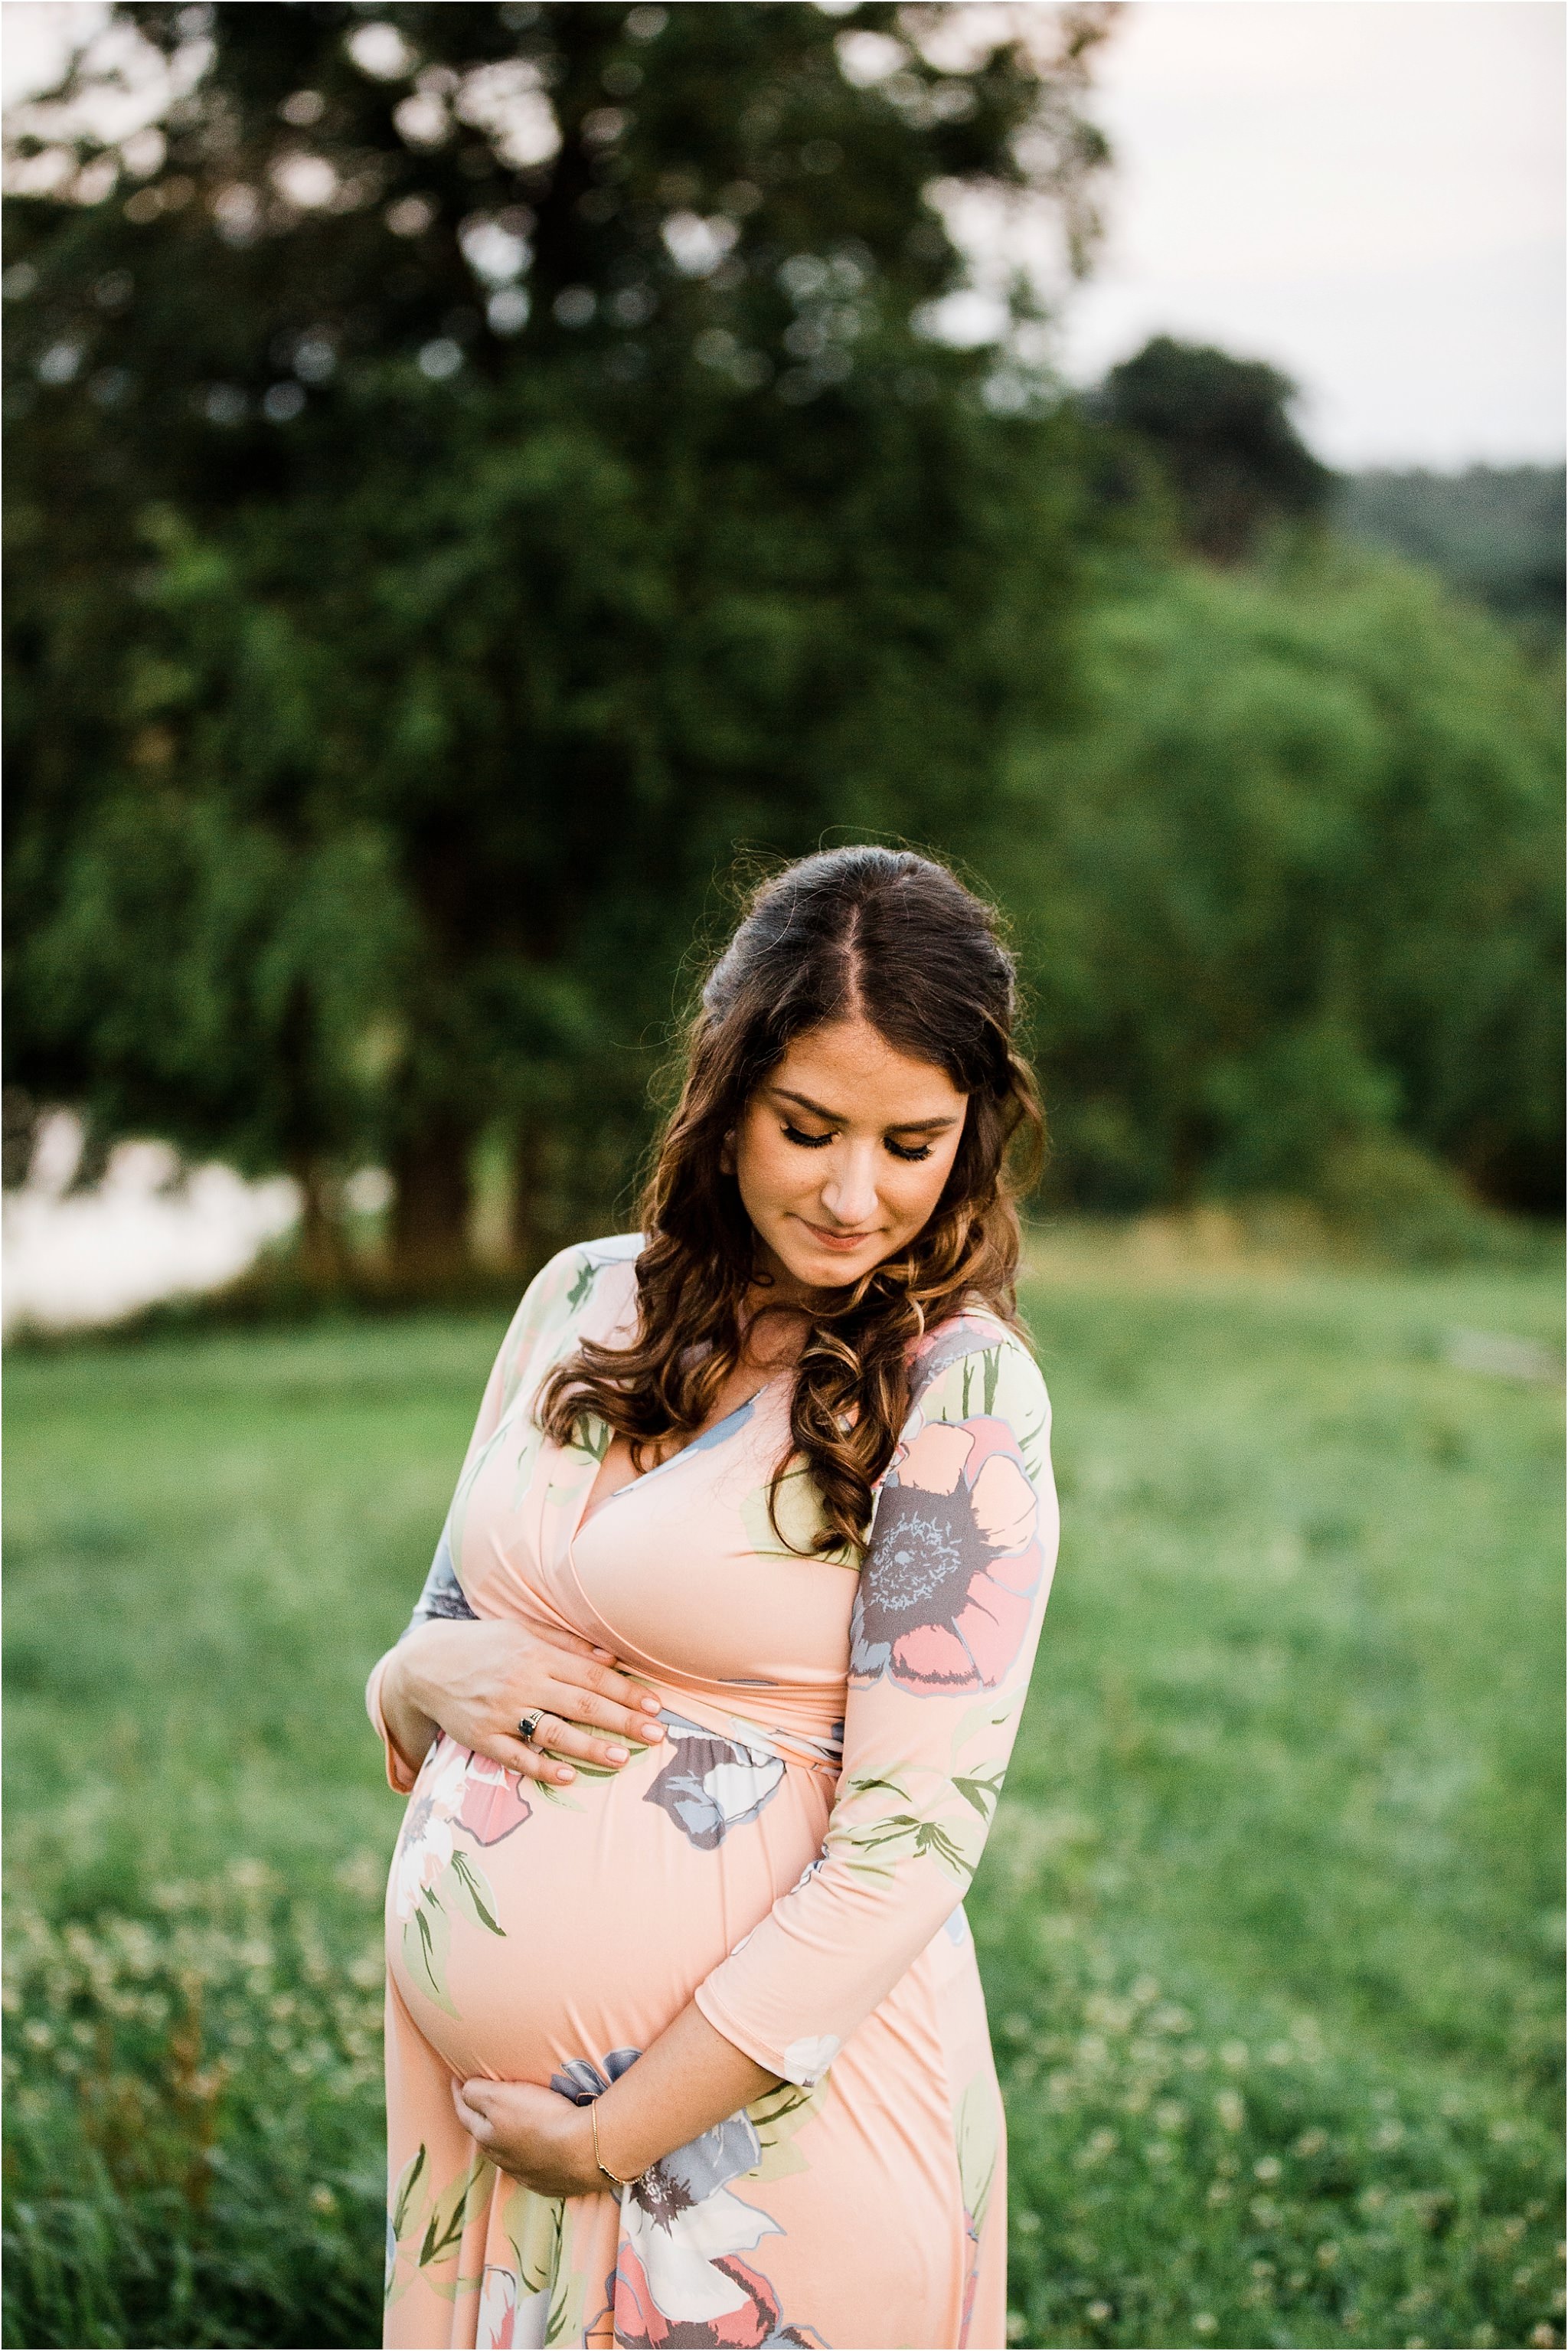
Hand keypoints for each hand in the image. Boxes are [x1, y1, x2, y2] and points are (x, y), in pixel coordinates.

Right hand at [380, 1617, 664, 1787]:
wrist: (425, 1664)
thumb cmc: (484, 1645)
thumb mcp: (522, 1632)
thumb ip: (566, 1644)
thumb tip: (611, 1656)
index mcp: (536, 1653)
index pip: (591, 1674)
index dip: (625, 1691)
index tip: (654, 1705)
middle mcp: (522, 1681)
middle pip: (580, 1702)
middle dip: (621, 1720)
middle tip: (656, 1735)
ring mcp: (501, 1711)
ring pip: (552, 1731)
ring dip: (589, 1746)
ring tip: (621, 1759)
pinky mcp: (481, 1737)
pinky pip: (515, 1756)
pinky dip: (541, 1767)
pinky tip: (566, 1777)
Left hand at [451, 2076, 604, 2197]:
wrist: (586, 2150)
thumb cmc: (543, 2117)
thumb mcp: (501, 2097)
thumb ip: (476, 2092)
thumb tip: (464, 2089)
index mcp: (487, 2136)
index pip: (464, 2112)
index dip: (458, 2093)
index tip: (456, 2079)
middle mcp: (502, 2158)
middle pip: (483, 2134)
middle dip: (478, 2117)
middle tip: (479, 2099)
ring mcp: (526, 2173)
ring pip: (506, 2153)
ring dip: (503, 2138)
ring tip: (509, 2122)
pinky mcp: (549, 2182)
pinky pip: (531, 2168)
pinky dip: (527, 2155)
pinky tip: (535, 2149)